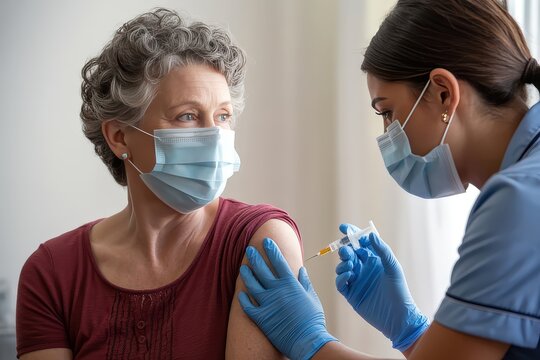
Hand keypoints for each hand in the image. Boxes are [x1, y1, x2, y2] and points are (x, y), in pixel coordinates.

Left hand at [238, 238, 336, 359]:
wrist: (308, 341)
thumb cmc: (313, 320)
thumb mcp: (312, 297)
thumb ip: (305, 282)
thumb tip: (301, 270)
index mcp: (290, 284)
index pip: (278, 261)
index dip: (271, 250)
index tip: (266, 241)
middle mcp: (277, 290)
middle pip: (262, 270)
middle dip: (255, 257)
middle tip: (249, 250)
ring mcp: (268, 303)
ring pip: (252, 285)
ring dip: (247, 275)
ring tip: (243, 268)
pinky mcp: (261, 317)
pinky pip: (248, 306)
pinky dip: (243, 298)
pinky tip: (240, 293)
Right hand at [335, 224, 428, 350]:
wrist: (398, 318)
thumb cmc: (399, 292)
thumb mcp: (393, 268)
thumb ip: (382, 251)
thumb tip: (370, 234)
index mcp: (373, 260)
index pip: (360, 243)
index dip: (351, 234)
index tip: (343, 227)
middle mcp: (363, 269)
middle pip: (348, 254)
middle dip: (345, 249)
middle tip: (346, 250)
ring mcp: (356, 281)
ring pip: (342, 267)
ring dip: (343, 264)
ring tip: (350, 266)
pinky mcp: (351, 294)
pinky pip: (340, 282)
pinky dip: (341, 277)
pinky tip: (349, 277)